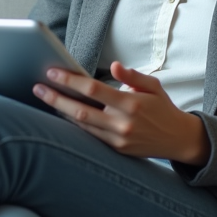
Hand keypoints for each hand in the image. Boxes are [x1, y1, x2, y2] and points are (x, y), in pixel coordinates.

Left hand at [33, 62, 210, 165]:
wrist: (179, 140)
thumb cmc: (164, 108)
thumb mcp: (153, 86)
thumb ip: (132, 75)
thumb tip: (114, 66)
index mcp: (131, 103)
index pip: (93, 90)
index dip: (70, 81)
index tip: (52, 71)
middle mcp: (122, 123)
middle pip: (80, 110)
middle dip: (55, 98)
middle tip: (37, 87)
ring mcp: (118, 139)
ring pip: (81, 126)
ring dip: (60, 112)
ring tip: (45, 98)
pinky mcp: (116, 150)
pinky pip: (89, 136)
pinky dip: (73, 125)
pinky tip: (62, 114)